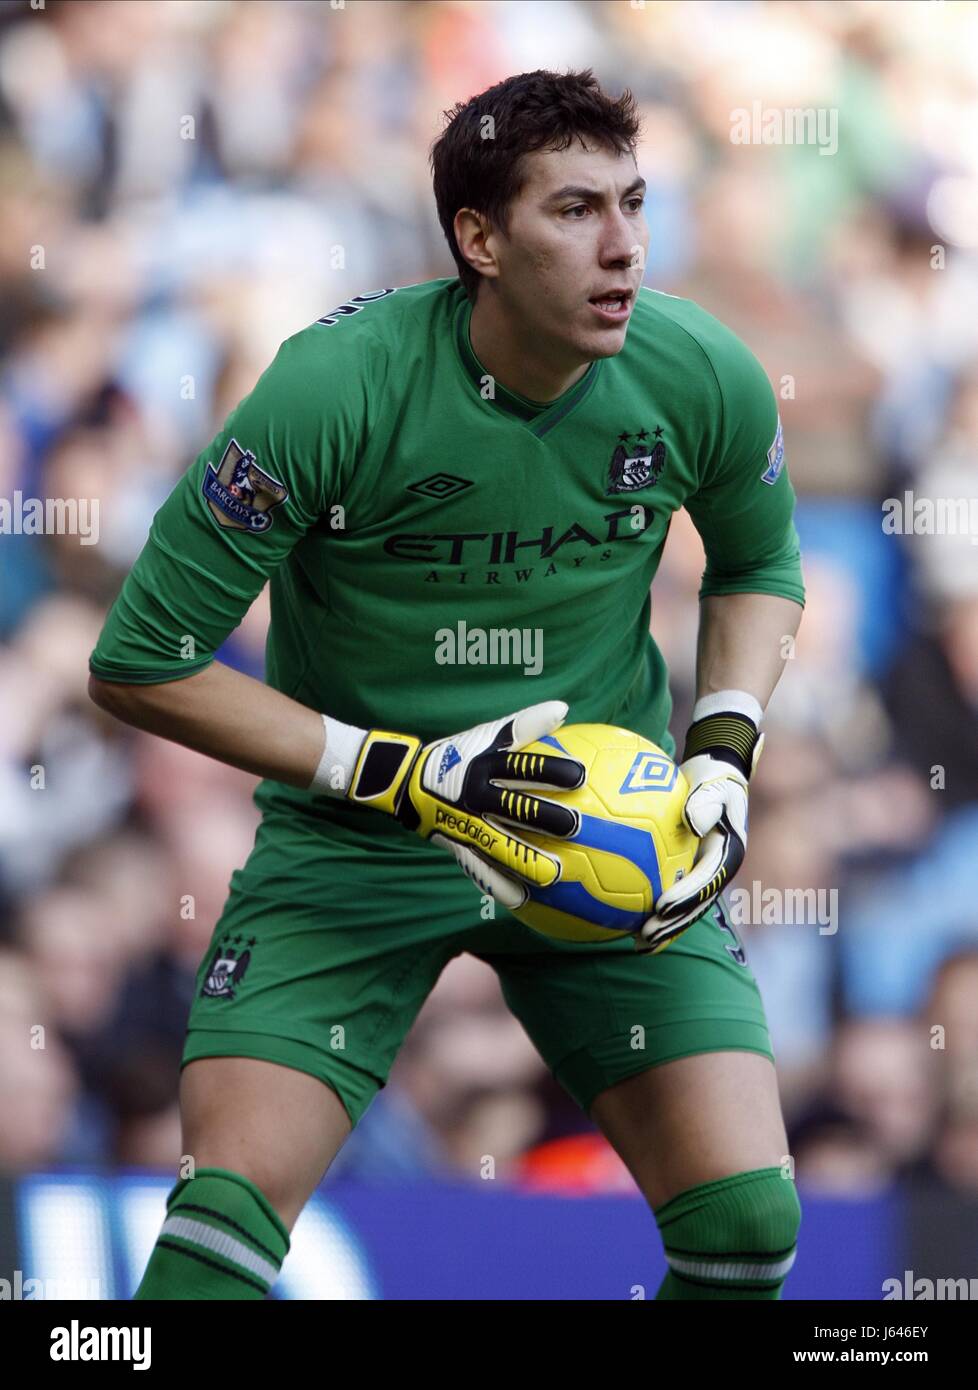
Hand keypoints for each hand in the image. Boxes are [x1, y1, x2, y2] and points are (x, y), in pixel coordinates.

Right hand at [348, 701, 584, 899]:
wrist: (406, 783)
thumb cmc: (459, 755)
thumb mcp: (486, 735)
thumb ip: (524, 724)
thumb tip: (564, 708)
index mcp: (485, 766)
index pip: (522, 767)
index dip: (550, 770)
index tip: (580, 776)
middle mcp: (476, 796)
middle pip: (515, 808)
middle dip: (545, 818)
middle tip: (575, 826)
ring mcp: (466, 824)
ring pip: (500, 845)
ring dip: (527, 859)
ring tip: (555, 874)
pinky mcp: (458, 846)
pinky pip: (479, 870)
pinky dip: (499, 884)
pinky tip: (522, 899)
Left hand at [638, 699, 762, 954]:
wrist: (719, 775)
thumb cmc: (715, 778)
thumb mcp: (715, 785)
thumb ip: (705, 802)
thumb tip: (691, 821)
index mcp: (727, 855)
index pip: (706, 882)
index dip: (686, 899)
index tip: (662, 908)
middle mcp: (716, 871)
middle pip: (694, 906)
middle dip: (672, 925)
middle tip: (646, 937)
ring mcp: (703, 873)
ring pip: (683, 907)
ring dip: (663, 926)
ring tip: (637, 943)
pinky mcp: (688, 870)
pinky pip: (668, 890)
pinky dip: (649, 905)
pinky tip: (623, 917)